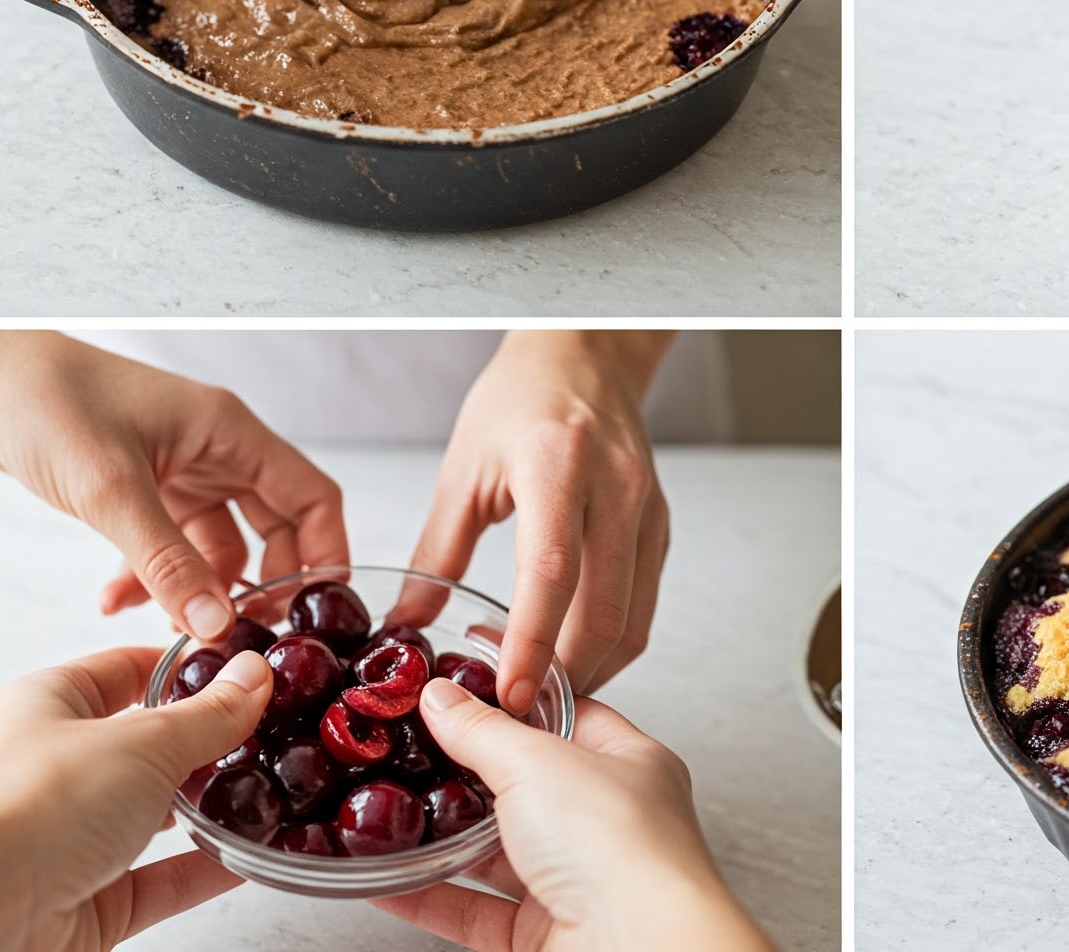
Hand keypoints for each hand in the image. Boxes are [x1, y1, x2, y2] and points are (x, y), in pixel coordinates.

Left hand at [0, 331, 347, 643]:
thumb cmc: (52, 403)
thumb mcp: (112, 491)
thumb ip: (166, 562)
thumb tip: (216, 624)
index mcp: (229, 431)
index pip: (309, 496)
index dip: (324, 552)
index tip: (319, 611)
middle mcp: (215, 449)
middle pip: (272, 524)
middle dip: (263, 583)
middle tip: (247, 638)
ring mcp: (179, 468)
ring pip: (217, 540)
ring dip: (198, 586)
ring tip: (173, 631)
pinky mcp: (141, 486)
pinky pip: (168, 544)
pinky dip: (151, 577)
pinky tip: (113, 601)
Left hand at [0, 646, 270, 951]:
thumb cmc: (34, 806)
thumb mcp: (144, 740)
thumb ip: (209, 713)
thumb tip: (255, 674)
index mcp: (53, 704)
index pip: (130, 667)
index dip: (188, 664)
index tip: (248, 664)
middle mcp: (57, 768)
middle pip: (146, 744)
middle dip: (207, 741)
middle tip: (273, 730)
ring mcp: (69, 839)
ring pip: (152, 816)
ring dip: (207, 809)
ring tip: (271, 792)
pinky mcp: (82, 903)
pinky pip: (155, 880)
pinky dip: (201, 870)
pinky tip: (247, 856)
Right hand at [373, 687, 770, 951]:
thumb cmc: (621, 848)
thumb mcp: (539, 764)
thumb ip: (483, 732)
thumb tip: (442, 698)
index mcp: (628, 763)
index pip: (567, 716)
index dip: (515, 699)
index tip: (462, 686)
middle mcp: (608, 822)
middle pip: (528, 786)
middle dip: (471, 774)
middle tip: (414, 751)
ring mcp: (577, 882)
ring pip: (498, 854)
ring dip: (444, 839)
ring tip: (389, 816)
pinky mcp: (545, 936)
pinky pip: (476, 911)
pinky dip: (431, 898)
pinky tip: (390, 883)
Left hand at [411, 333, 670, 714]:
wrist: (585, 352)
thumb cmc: (520, 397)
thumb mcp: (464, 466)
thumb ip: (439, 549)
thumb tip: (410, 622)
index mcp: (558, 464)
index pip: (551, 573)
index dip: (531, 644)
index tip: (506, 696)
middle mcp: (614, 486)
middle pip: (603, 608)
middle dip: (565, 676)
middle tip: (520, 716)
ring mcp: (645, 505)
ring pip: (633, 616)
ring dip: (593, 668)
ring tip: (542, 696)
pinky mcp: (658, 521)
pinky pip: (643, 599)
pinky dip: (612, 641)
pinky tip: (573, 655)